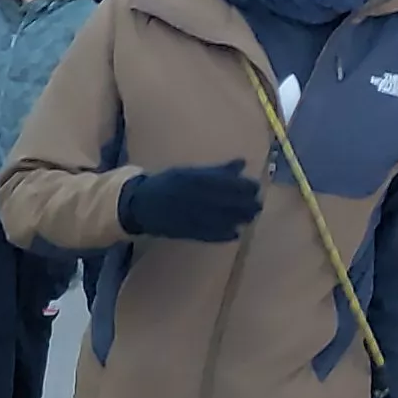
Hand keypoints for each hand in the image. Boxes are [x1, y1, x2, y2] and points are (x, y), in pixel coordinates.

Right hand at [118, 161, 263, 242]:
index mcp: (197, 179)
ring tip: (249, 218)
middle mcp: (196, 197)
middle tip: (256, 206)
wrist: (141, 203)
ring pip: (223, 219)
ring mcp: (191, 215)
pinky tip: (234, 234)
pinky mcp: (187, 230)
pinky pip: (210, 234)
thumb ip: (218, 170)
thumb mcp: (192, 172)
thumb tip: (242, 162)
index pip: (229, 183)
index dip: (245, 187)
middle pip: (230, 202)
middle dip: (246, 205)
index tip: (255, 187)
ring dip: (239, 219)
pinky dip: (224, 234)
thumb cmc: (170, 183)